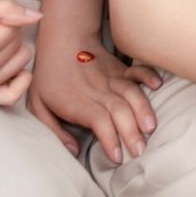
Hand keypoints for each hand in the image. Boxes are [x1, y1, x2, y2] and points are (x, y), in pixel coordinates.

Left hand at [29, 42, 163, 162]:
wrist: (63, 40)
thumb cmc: (49, 76)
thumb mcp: (37, 105)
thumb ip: (54, 131)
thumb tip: (73, 151)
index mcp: (78, 101)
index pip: (99, 121)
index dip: (110, 139)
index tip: (116, 156)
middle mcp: (98, 89)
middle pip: (119, 111)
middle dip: (131, 132)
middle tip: (140, 151)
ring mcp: (112, 77)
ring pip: (131, 94)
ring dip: (143, 110)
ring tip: (151, 128)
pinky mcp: (121, 69)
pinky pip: (138, 70)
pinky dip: (149, 76)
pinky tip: (158, 86)